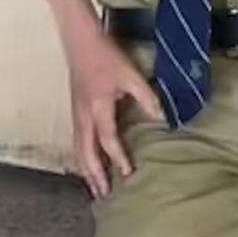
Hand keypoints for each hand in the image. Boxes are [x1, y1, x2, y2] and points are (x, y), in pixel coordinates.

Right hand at [65, 26, 163, 196]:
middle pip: (85, 154)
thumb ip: (146, 97)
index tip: (129, 175)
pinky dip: (82, 158)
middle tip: (104, 196)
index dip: (119, 159)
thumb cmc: (105, 55)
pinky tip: (89, 164)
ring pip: (78, 150)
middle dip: (94, 176)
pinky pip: (76, 142)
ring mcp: (76, 115)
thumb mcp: (129, 74)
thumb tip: (162, 118)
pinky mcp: (75, 112)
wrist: (79, 41)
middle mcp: (83, 117)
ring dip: (86, 170)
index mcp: (97, 108)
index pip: (108, 141)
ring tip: (95, 187)